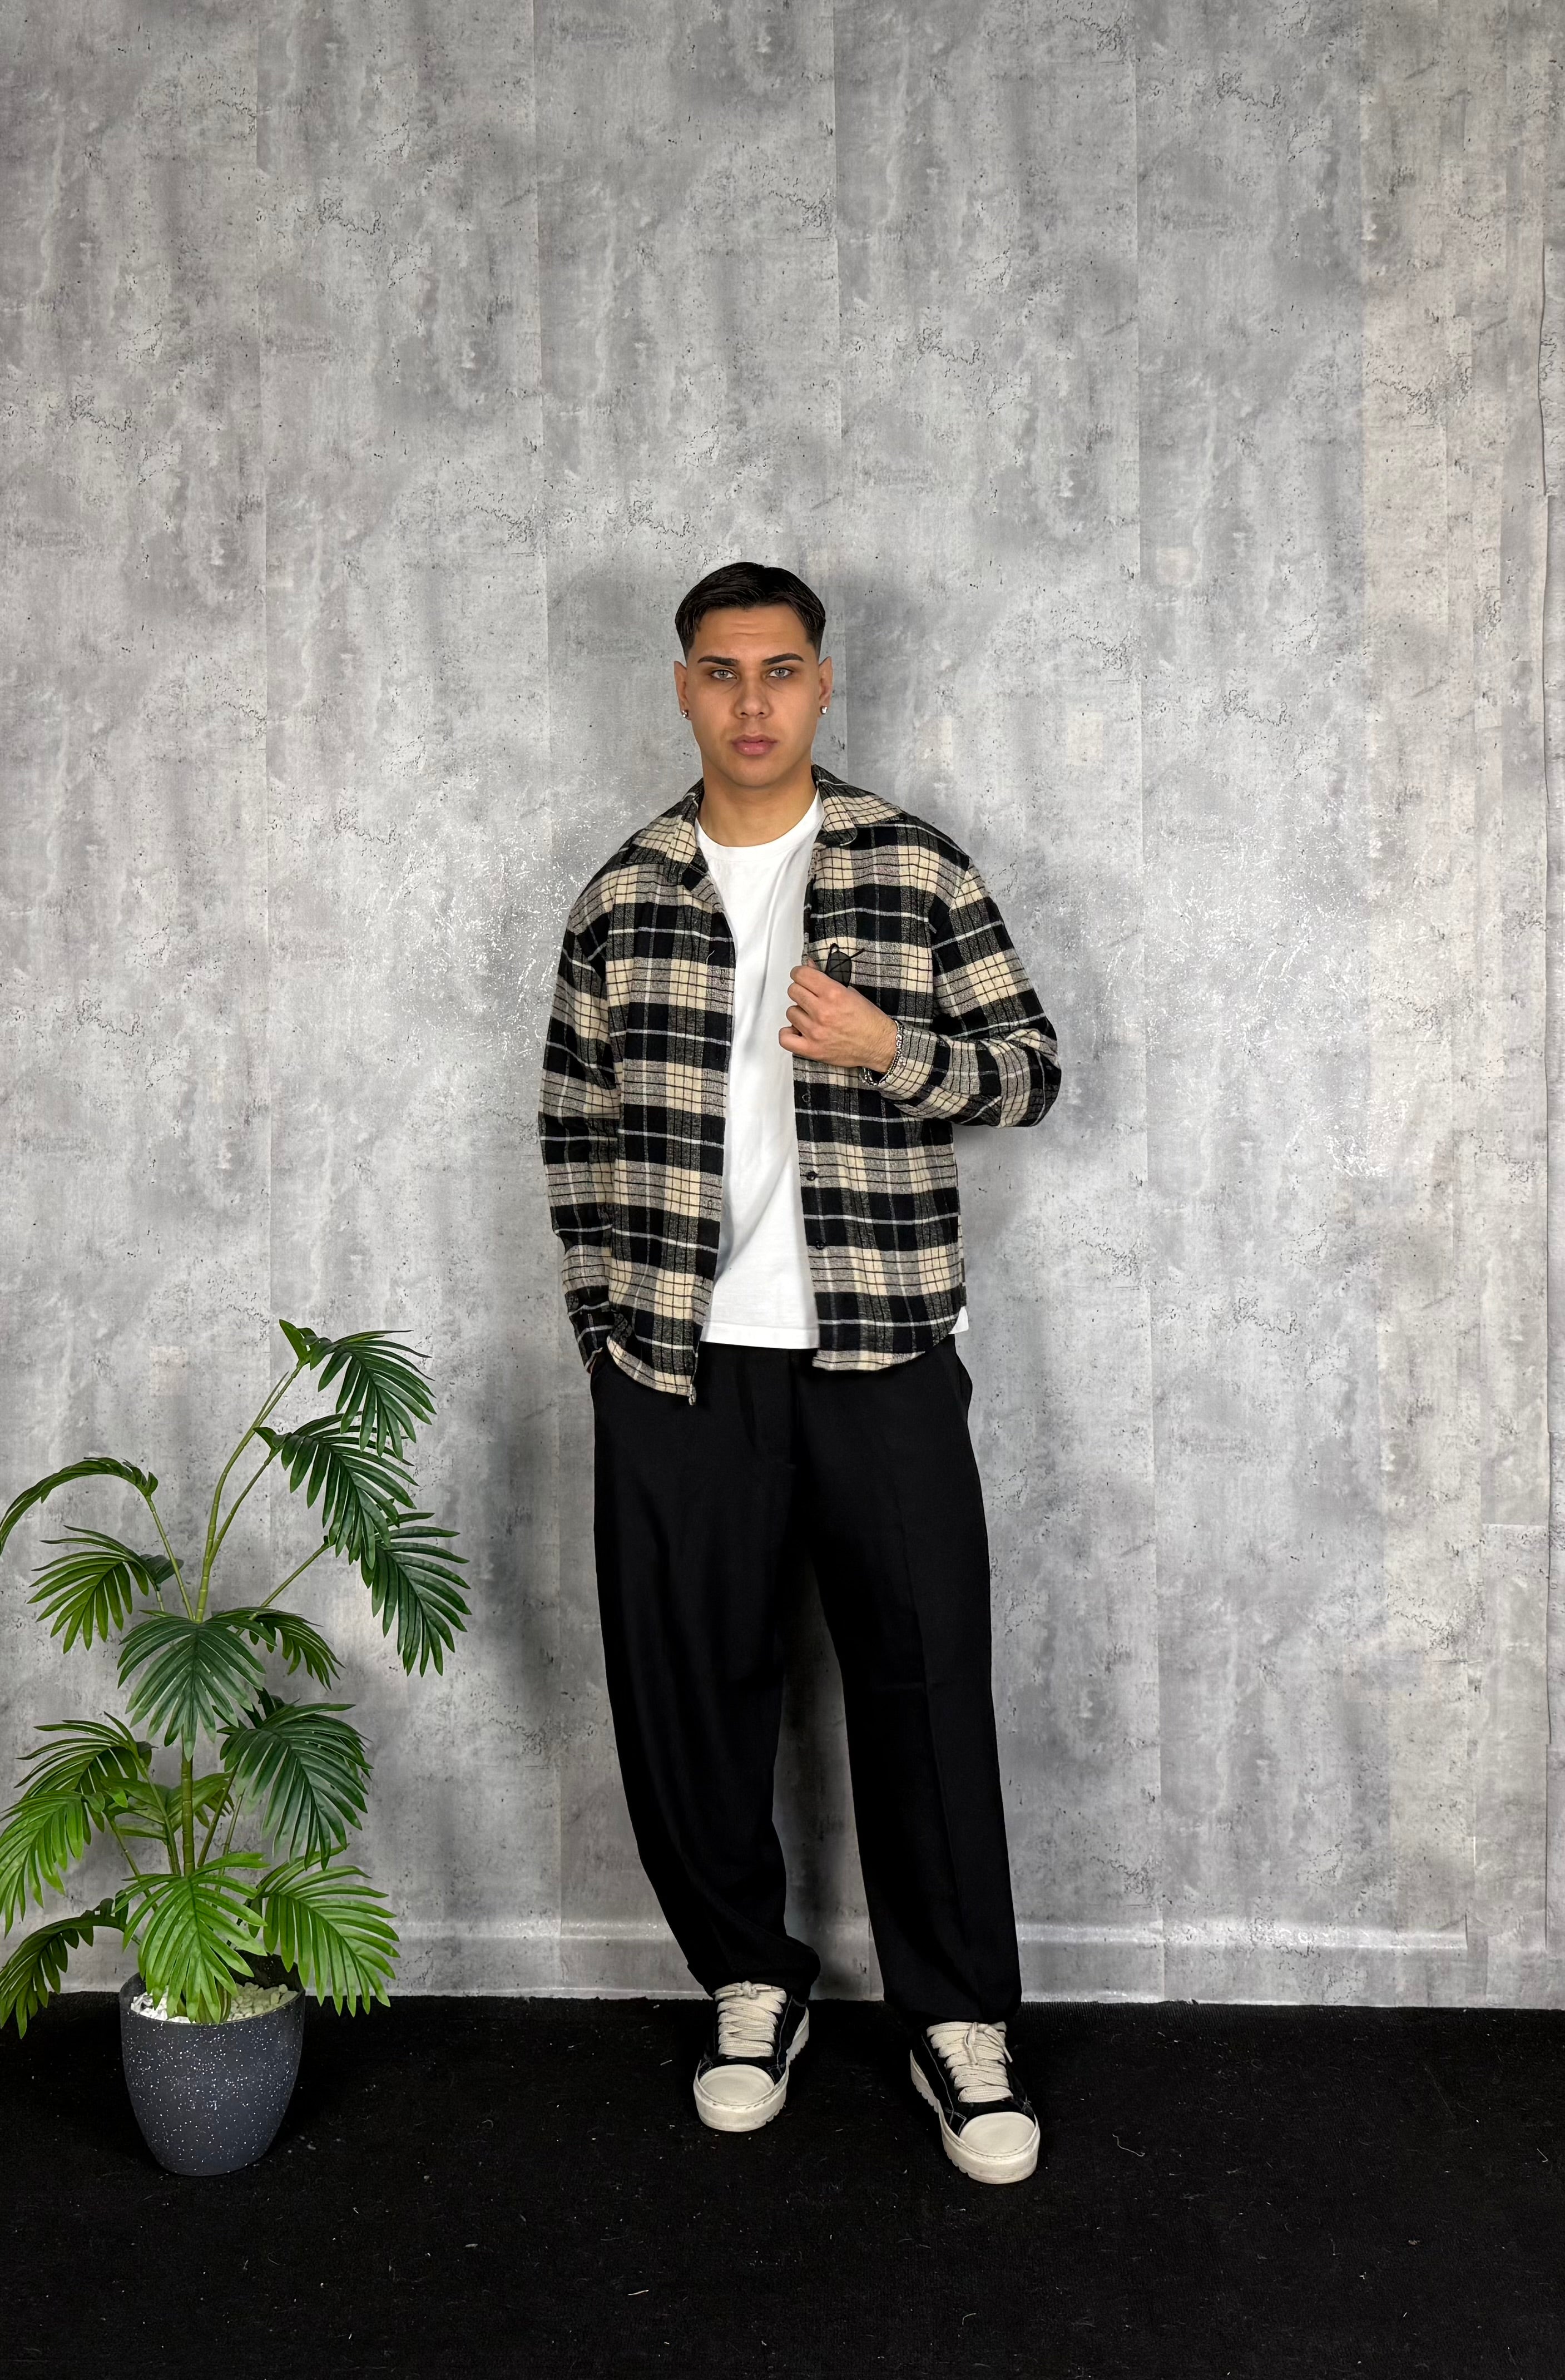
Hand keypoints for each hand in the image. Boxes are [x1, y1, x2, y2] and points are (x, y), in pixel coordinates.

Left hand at [781, 965, 897, 1072]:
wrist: (880, 1045)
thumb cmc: (868, 1020)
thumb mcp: (850, 992)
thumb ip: (827, 979)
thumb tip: (809, 966)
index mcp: (833, 994)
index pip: (801, 974)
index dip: (800, 973)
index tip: (802, 977)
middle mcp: (823, 1012)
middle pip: (793, 991)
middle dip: (800, 991)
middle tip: (810, 997)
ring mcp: (816, 1032)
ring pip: (790, 1012)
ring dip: (799, 1013)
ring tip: (811, 1016)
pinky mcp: (812, 1049)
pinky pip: (785, 1039)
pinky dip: (789, 1034)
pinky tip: (798, 1030)